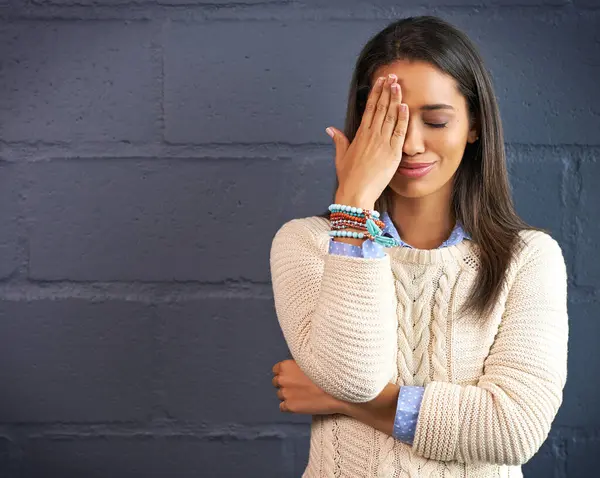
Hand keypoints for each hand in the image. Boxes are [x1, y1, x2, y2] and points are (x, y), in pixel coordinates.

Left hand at [272, 359, 343, 414]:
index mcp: (286, 366)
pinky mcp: (290, 406)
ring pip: (280, 395)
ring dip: (288, 395)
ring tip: (302, 395)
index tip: (293, 375)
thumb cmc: (326, 374)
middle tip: (298, 386)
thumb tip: (294, 367)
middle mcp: (282, 379)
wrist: (336, 391)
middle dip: (285, 384)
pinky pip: (283, 407)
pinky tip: (301, 404)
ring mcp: (285, 394)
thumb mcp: (310, 362)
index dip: (285, 373)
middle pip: (276, 382)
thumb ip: (297, 364)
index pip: (276, 369)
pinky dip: (290, 406)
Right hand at [327, 74, 408, 208]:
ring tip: (398, 84)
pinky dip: (402, 118)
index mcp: (360, 135)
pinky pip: (399, 132)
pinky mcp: (392, 153)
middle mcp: (371, 136)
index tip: (381, 81)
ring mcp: (382, 143)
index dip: (376, 93)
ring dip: (395, 99)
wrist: (356, 193)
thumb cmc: (349, 178)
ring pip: (390, 116)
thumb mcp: (341, 157)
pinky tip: (404, 105)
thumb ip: (339, 141)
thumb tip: (330, 129)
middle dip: (387, 90)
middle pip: (380, 108)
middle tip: (392, 76)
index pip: (370, 108)